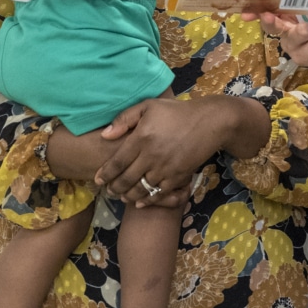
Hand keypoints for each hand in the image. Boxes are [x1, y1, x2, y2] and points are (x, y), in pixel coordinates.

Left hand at [95, 96, 238, 206]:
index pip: (117, 162)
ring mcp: (165, 168)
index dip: (105, 173)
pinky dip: (146, 200)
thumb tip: (105, 135)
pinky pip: (158, 194)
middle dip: (114, 187)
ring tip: (121, 196)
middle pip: (126, 179)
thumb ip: (125, 119)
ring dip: (127, 195)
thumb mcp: (149, 106)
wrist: (210, 122)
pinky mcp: (178, 176)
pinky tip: (139, 201)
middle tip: (108, 190)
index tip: (98, 179)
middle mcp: (151, 155)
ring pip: (140, 189)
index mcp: (142, 137)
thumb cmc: (177, 112)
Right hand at [253, 12, 307, 69]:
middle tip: (270, 15)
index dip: (255, 11)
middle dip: (270, 20)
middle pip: (271, 26)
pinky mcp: (304, 58)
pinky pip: (306, 51)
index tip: (246, 13)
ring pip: (294, 36)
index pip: (267, 11)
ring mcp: (294, 46)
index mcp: (289, 15)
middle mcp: (287, 30)